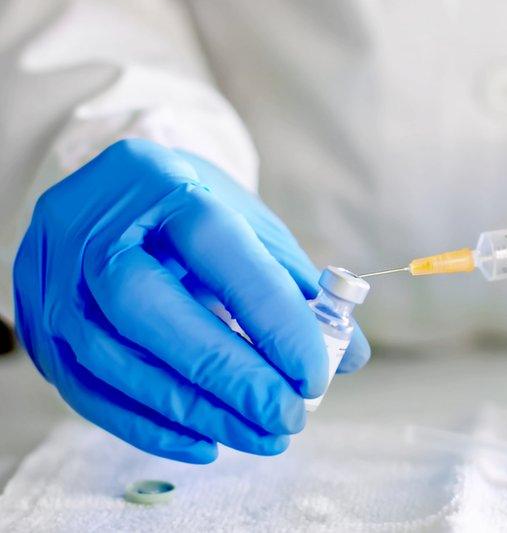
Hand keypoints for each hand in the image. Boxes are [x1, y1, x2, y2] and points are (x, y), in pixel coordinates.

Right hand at [13, 139, 368, 462]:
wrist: (115, 197)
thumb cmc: (194, 214)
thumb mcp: (250, 227)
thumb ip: (297, 287)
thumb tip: (348, 355)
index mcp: (159, 184)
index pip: (215, 247)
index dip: (269, 315)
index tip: (315, 372)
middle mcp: (94, 228)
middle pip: (151, 311)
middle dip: (227, 375)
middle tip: (286, 417)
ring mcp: (55, 279)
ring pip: (116, 360)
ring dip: (196, 411)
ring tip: (261, 436)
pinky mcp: (39, 325)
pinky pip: (87, 390)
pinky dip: (149, 426)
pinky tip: (205, 441)